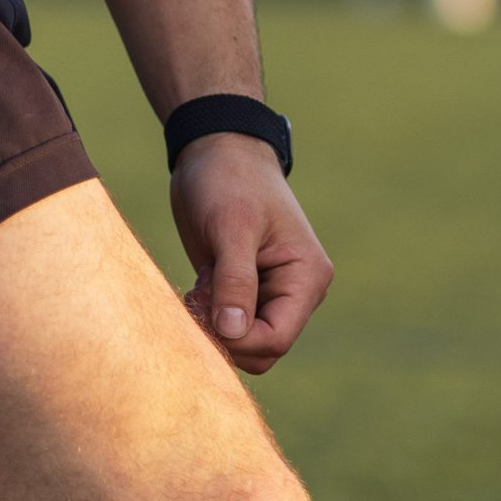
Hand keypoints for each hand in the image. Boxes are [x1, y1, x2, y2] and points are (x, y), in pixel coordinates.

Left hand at [169, 134, 334, 374]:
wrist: (216, 151)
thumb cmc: (229, 181)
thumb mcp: (232, 228)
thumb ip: (235, 282)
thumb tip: (233, 333)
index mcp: (306, 276)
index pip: (277, 338)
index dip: (238, 340)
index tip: (201, 313)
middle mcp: (295, 291)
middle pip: (262, 349)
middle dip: (223, 336)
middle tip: (194, 300)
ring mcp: (270, 293)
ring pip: (242, 342)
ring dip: (212, 327)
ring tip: (195, 290)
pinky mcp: (244, 291)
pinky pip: (227, 327)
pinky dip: (205, 317)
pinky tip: (195, 287)